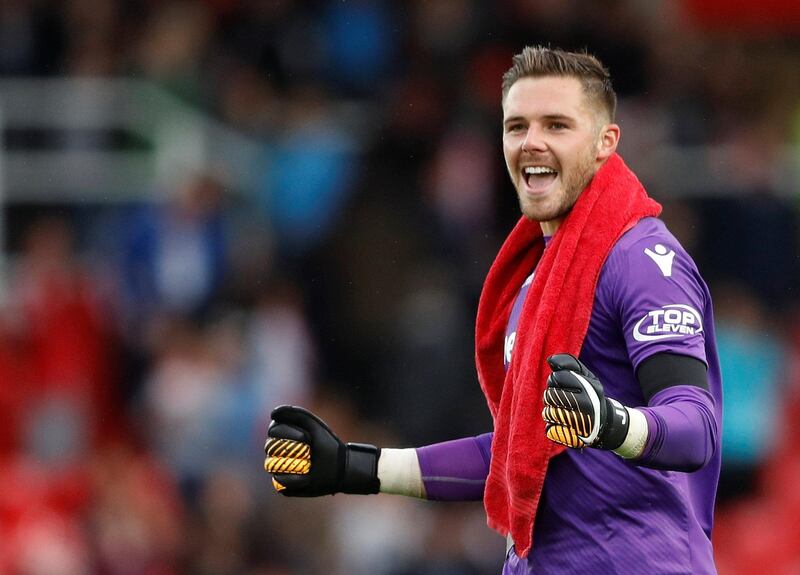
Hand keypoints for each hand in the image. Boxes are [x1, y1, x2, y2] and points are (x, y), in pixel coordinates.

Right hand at [264, 405, 379, 495]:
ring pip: (271, 464)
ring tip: (309, 464)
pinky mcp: (282, 484)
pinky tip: (308, 477)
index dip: (290, 433)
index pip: (273, 430)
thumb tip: (272, 414)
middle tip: (310, 451)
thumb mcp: (313, 424)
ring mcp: (277, 467)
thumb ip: (294, 413)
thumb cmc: (326, 443)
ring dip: (294, 463)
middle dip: (293, 448)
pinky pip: (279, 481)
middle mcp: (275, 450)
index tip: (308, 437)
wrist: (339, 466)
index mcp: (281, 433)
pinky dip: (295, 479)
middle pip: (270, 446)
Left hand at [541, 354, 628, 449]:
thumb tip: (550, 360)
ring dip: (550, 410)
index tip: (560, 382)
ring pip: (547, 412)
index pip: (557, 378)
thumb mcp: (586, 376)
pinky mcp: (570, 438)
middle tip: (557, 397)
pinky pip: (549, 429)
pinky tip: (561, 423)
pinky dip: (552, 425)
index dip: (555, 379)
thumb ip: (569, 364)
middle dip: (550, 395)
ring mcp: (578, 423)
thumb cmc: (590, 395)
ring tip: (560, 410)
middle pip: (550, 395)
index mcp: (588, 388)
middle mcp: (585, 405)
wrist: (604, 424)